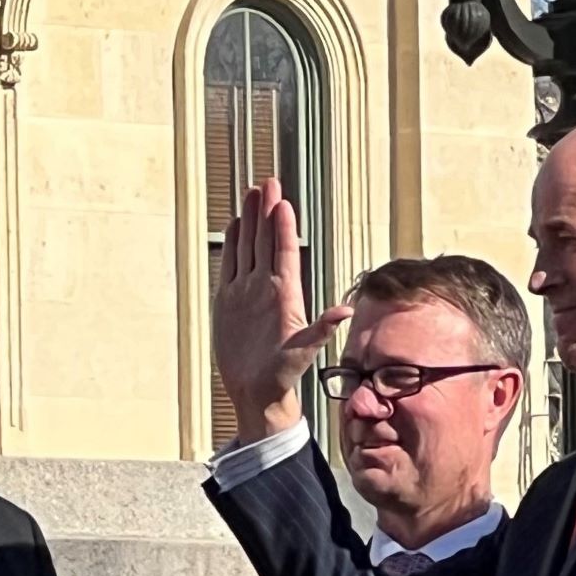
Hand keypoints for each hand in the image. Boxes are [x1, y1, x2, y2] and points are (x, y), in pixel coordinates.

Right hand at [213, 178, 351, 440]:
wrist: (257, 392)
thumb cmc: (283, 377)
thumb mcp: (303, 354)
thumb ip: (320, 331)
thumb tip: (344, 313)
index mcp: (284, 296)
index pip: (283, 253)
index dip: (282, 227)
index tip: (282, 201)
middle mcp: (265, 289)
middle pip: (265, 242)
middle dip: (266, 212)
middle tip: (267, 182)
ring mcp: (247, 293)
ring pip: (248, 248)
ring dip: (250, 221)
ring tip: (251, 194)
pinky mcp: (230, 302)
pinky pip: (230, 267)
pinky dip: (233, 245)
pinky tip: (235, 226)